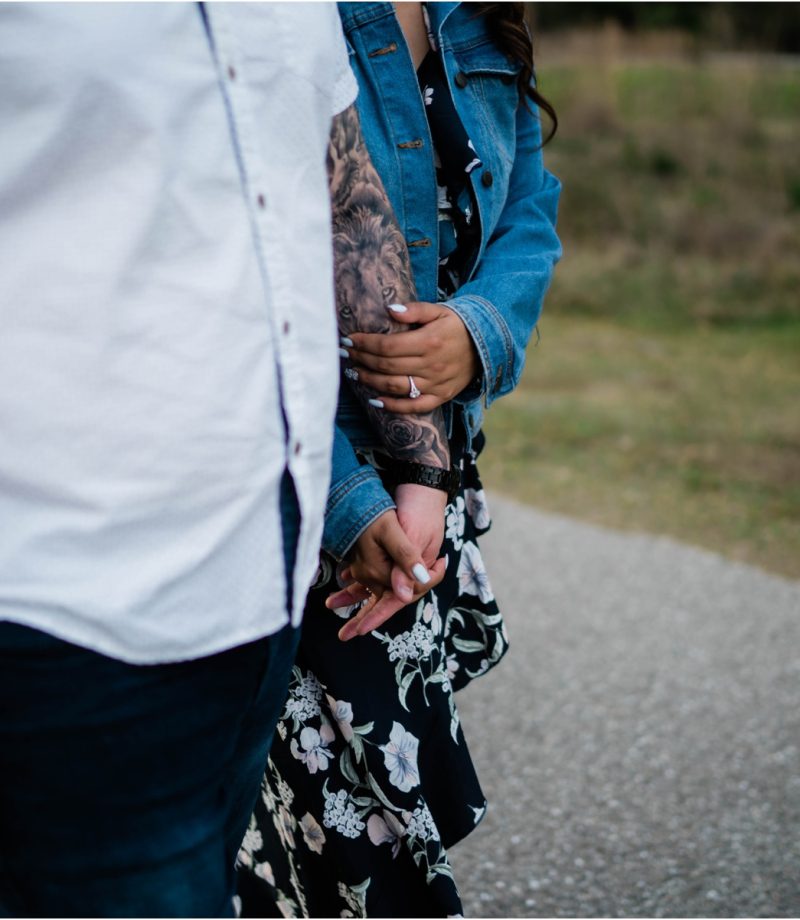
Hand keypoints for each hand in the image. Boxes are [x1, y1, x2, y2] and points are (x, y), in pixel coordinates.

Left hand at [327, 484, 447, 639]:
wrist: (422, 486)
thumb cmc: (418, 508)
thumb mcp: (412, 534)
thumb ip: (405, 563)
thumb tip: (401, 596)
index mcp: (418, 572)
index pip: (396, 600)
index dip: (377, 616)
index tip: (359, 631)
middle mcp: (410, 572)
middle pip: (384, 599)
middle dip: (363, 615)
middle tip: (343, 634)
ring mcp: (400, 563)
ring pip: (375, 586)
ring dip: (355, 595)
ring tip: (332, 603)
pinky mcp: (392, 553)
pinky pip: (374, 571)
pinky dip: (358, 577)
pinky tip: (343, 578)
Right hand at [329, 507, 435, 605]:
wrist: (353, 501)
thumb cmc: (372, 512)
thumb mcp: (392, 531)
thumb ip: (405, 557)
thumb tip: (417, 584)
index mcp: (375, 572)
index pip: (408, 589)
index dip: (427, 578)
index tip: (441, 562)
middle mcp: (366, 577)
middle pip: (401, 588)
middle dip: (419, 578)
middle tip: (436, 560)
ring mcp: (363, 573)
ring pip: (394, 584)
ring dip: (410, 575)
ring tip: (424, 556)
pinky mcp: (363, 567)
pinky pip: (385, 577)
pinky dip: (399, 571)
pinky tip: (409, 560)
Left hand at [344, 302, 480, 412]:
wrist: (486, 345)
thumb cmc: (457, 325)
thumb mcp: (439, 310)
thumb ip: (414, 310)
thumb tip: (388, 309)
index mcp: (428, 341)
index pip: (387, 346)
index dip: (365, 343)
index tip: (349, 340)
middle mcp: (431, 365)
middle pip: (387, 366)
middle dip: (362, 360)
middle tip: (345, 355)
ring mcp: (435, 383)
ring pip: (395, 386)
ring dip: (371, 381)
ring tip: (354, 373)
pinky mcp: (441, 396)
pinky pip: (414, 406)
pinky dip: (394, 406)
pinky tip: (375, 401)